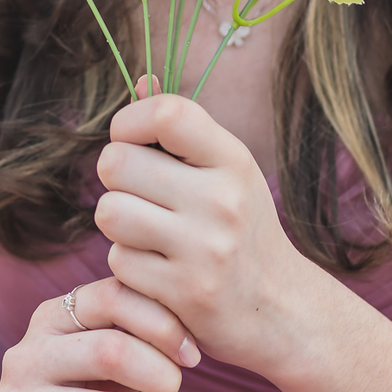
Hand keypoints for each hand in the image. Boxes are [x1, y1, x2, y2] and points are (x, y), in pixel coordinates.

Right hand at [0, 276, 198, 391]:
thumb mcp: (100, 354)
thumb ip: (132, 334)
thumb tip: (186, 340)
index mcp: (51, 317)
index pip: (112, 296)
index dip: (163, 323)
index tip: (190, 353)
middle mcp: (27, 355)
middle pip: (110, 351)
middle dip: (160, 373)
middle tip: (173, 388)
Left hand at [95, 91, 313, 378]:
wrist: (281, 309)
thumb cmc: (243, 228)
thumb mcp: (228, 171)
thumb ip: (183, 129)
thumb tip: (142, 81)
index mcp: (233, 159)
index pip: (167, 114)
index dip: (131, 121)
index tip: (132, 140)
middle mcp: (221, 200)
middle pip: (117, 163)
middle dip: (116, 177)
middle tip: (137, 191)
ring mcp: (203, 249)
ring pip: (109, 213)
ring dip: (117, 222)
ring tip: (144, 230)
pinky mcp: (183, 292)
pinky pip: (119, 261)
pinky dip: (129, 265)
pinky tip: (156, 268)